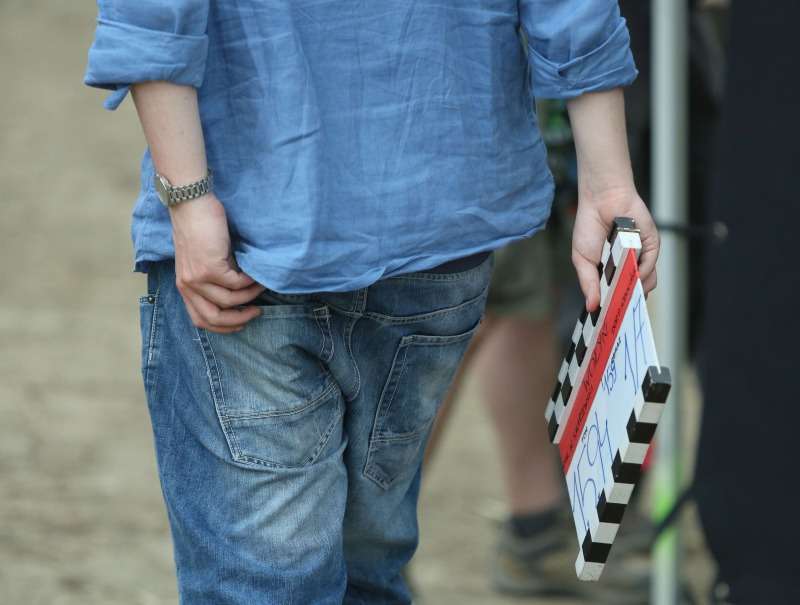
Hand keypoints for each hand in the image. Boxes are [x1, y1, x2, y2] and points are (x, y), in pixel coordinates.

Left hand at [169, 194, 264, 332]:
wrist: (191, 204)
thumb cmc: (199, 226)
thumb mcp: (201, 259)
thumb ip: (212, 278)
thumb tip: (237, 293)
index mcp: (185, 286)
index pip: (200, 320)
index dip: (223, 327)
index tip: (241, 322)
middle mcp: (187, 286)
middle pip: (213, 318)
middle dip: (238, 319)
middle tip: (255, 311)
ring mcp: (198, 278)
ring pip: (229, 301)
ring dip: (250, 296)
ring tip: (260, 286)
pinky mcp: (210, 268)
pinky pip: (237, 284)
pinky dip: (250, 282)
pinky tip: (256, 273)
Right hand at [572, 186, 658, 311]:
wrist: (602, 201)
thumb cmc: (589, 228)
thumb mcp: (582, 260)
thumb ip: (588, 284)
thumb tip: (591, 307)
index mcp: (611, 272)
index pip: (617, 295)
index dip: (616, 308)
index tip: (612, 322)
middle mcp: (628, 267)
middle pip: (634, 292)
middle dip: (629, 303)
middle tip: (623, 315)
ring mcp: (640, 257)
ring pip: (646, 282)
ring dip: (636, 288)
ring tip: (625, 292)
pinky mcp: (650, 246)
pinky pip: (649, 265)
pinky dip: (641, 270)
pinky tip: (631, 271)